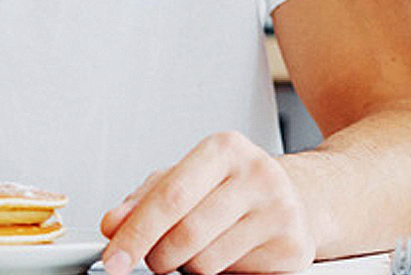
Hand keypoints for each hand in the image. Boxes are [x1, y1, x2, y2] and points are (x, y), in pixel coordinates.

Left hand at [100, 131, 314, 274]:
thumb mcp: (188, 177)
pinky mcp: (292, 247)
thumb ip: (146, 198)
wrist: (296, 197)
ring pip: (206, 263)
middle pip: (185, 235)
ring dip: (189, 266)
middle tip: (158, 255)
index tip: (114, 258)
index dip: (136, 232)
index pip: (170, 196)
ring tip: (201, 246)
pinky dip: (219, 273)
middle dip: (159, 256)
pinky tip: (227, 252)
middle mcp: (256, 174)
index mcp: (225, 148)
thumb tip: (114, 223)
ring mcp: (278, 210)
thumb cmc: (234, 185)